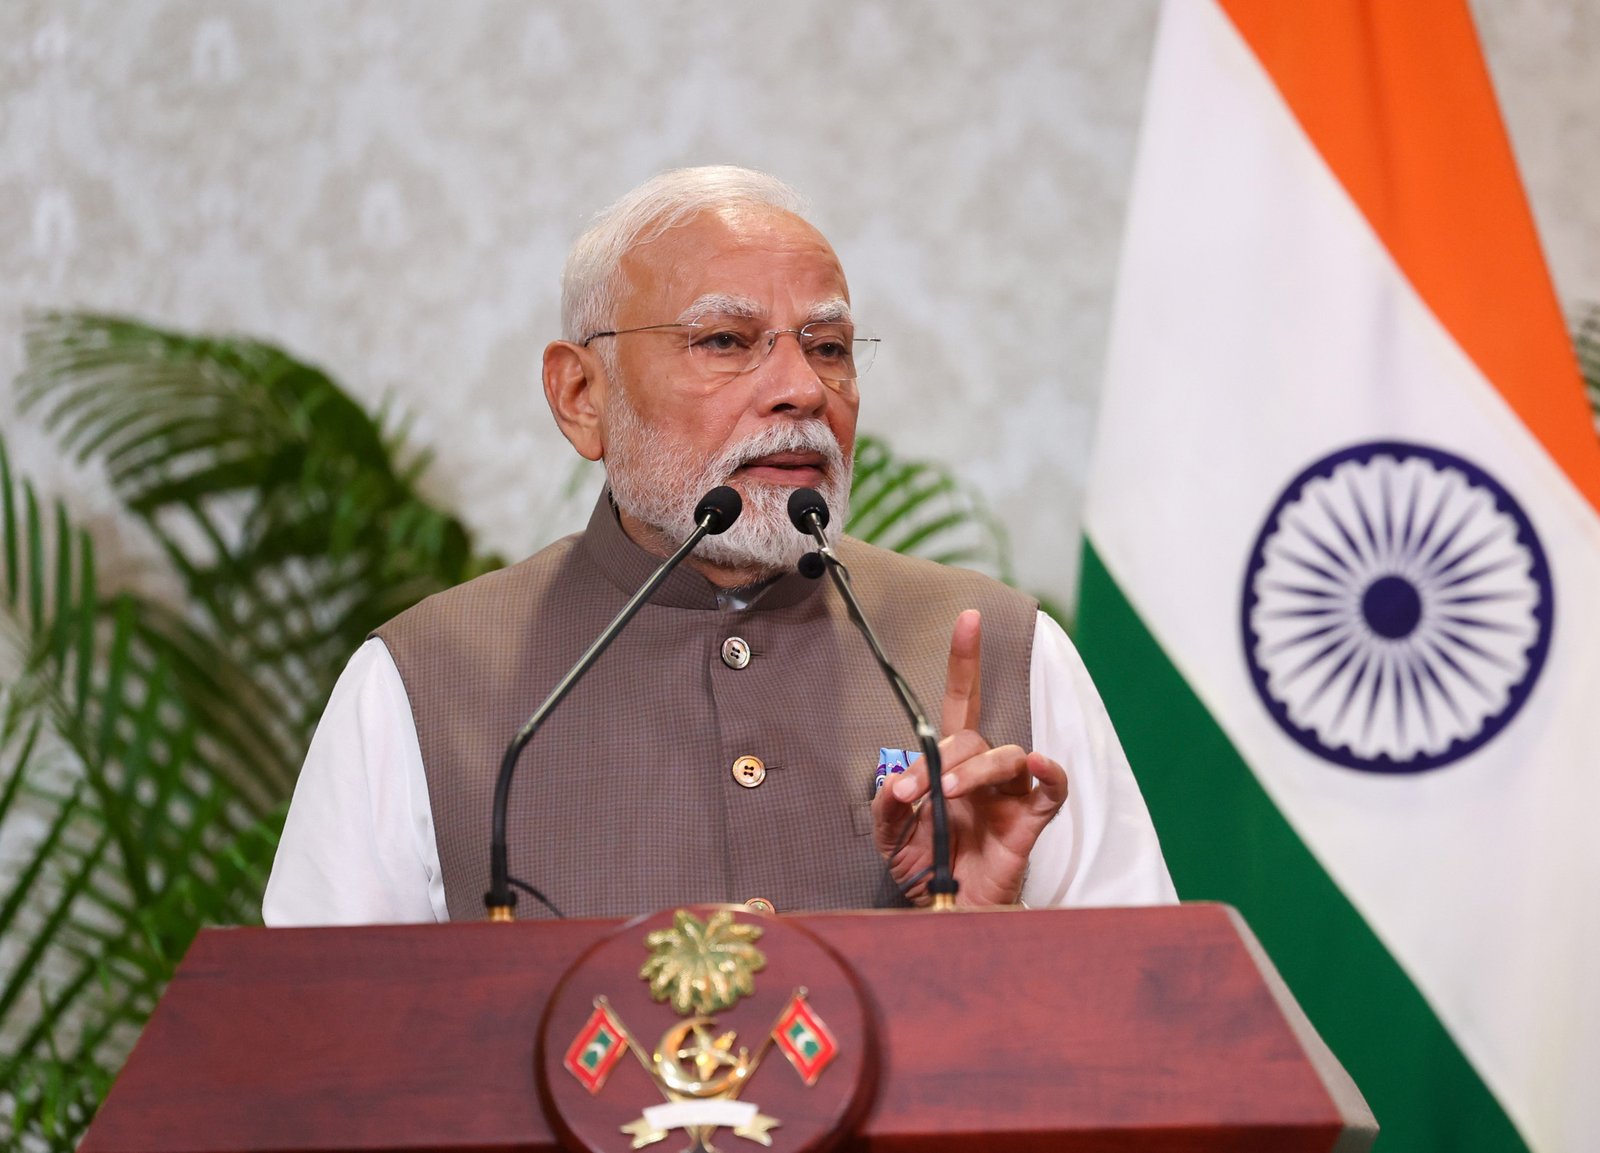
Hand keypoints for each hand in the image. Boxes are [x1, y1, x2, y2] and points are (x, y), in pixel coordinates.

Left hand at [871, 610, 1067, 905]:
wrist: (949, 914)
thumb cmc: (926, 868)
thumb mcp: (889, 835)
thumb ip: (887, 803)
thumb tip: (899, 781)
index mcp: (952, 764)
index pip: (962, 702)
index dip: (965, 661)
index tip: (968, 619)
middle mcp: (984, 772)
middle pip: (972, 736)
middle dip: (940, 758)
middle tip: (911, 793)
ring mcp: (1010, 794)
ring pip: (1006, 755)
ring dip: (975, 769)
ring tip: (948, 793)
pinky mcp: (1031, 821)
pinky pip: (1051, 788)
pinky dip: (1047, 773)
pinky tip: (1034, 766)